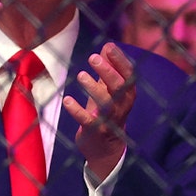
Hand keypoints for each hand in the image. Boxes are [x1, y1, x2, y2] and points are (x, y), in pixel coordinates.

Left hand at [62, 42, 134, 179]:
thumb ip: (110, 69)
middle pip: (120, 87)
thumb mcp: (110, 91)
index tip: (109, 46)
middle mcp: (122, 107)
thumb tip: (108, 45)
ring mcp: (109, 120)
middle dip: (108, 71)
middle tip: (93, 58)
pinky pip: (87, 120)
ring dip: (94, 88)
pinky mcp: (95, 131)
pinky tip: (67, 100)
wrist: (105, 150)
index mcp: (127, 95)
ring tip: (81, 75)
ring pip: (106, 103)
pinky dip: (77, 110)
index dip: (120, 60)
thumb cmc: (107, 114)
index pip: (128, 75)